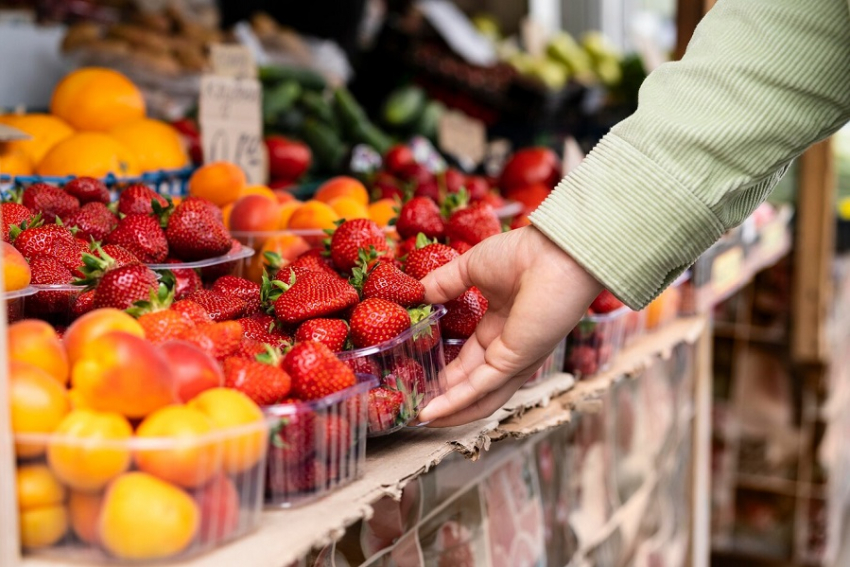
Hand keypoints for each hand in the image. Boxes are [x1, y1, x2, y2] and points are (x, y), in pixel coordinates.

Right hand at [418, 226, 601, 426]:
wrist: (553, 252)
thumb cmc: (524, 254)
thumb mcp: (471, 267)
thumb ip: (443, 283)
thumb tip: (415, 294)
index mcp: (502, 325)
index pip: (470, 358)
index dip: (445, 371)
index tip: (418, 376)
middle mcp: (508, 347)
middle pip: (472, 383)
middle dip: (444, 397)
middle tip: (414, 404)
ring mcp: (513, 358)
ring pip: (478, 396)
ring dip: (449, 411)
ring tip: (420, 420)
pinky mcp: (515, 362)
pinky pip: (481, 389)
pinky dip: (455, 403)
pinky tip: (431, 412)